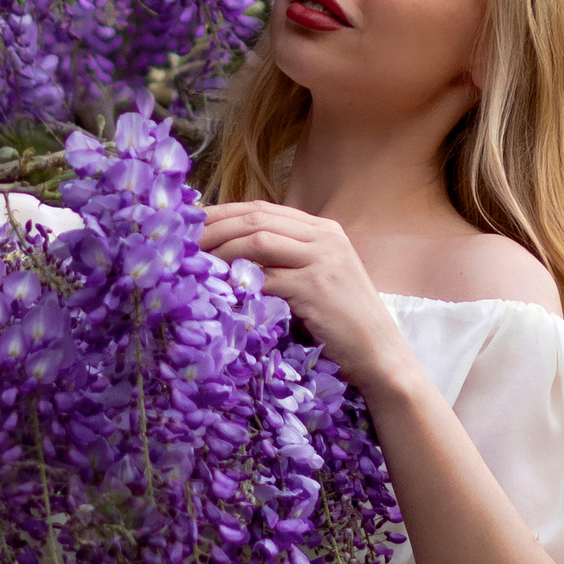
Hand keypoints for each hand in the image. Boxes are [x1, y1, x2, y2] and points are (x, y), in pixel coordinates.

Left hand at [198, 201, 412, 397]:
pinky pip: (265, 276)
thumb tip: (232, 255)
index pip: (263, 208)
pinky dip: (237, 280)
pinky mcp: (316, 287)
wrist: (381, 356)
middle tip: (182, 239)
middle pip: (256, 218)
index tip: (192, 223)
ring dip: (220, 250)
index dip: (223, 213)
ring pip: (257, 240)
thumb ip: (287, 261)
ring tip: (194, 263)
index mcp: (324, 230)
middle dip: (214, 226)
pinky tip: (218, 288)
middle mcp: (325, 237)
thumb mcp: (318, 279)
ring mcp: (322, 260)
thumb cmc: (343, 324)